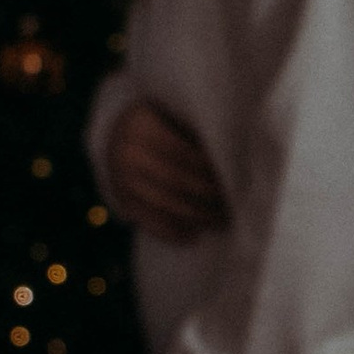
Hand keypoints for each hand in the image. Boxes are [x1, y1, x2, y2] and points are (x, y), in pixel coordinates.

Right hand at [106, 97, 227, 241]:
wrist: (117, 136)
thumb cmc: (161, 125)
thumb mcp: (172, 117)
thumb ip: (196, 132)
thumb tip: (235, 157)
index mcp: (142, 127)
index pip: (181, 152)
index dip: (209, 169)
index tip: (235, 179)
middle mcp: (127, 154)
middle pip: (174, 180)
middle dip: (207, 197)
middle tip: (233, 205)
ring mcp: (121, 180)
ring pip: (163, 204)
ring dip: (196, 217)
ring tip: (221, 222)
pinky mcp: (121, 201)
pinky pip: (147, 221)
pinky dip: (171, 232)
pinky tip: (195, 236)